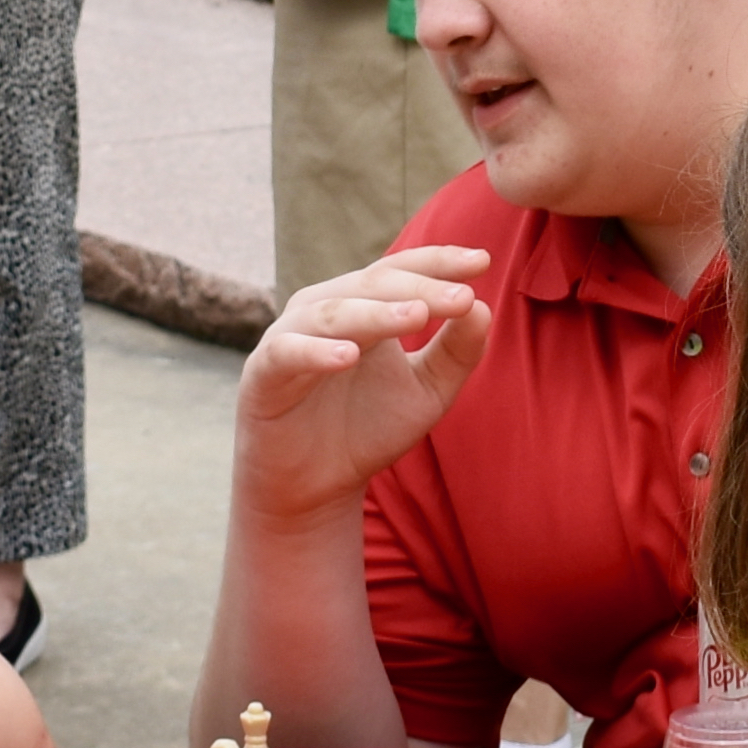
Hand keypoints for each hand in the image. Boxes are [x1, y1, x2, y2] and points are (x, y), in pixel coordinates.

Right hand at [232, 248, 496, 528]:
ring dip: (377, 313)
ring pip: (334, 312)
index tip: (483, 261)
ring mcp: (291, 337)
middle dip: (420, 288)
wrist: (315, 485)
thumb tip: (483, 308)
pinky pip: (288, 353)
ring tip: (417, 316)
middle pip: (374, 285)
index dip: (439, 262)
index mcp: (364, 306)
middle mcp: (326, 310)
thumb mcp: (427, 393)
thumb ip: (456, 353)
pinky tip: (348, 356)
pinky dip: (316, 351)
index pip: (401, 270)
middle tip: (462, 297)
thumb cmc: (368, 429)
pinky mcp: (264, 373)